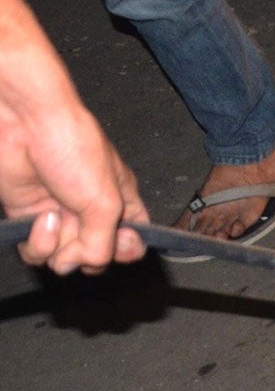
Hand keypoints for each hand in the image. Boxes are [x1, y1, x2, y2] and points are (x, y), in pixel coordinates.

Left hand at [0, 94, 147, 274]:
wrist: (26, 128)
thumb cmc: (74, 149)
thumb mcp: (105, 201)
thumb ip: (104, 242)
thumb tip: (91, 262)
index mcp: (121, 202)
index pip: (133, 240)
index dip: (127, 250)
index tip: (119, 242)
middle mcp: (91, 212)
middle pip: (97, 256)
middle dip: (87, 253)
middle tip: (82, 236)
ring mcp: (60, 216)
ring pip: (64, 259)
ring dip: (58, 247)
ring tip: (55, 220)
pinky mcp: (30, 218)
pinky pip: (37, 251)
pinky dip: (38, 242)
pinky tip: (41, 218)